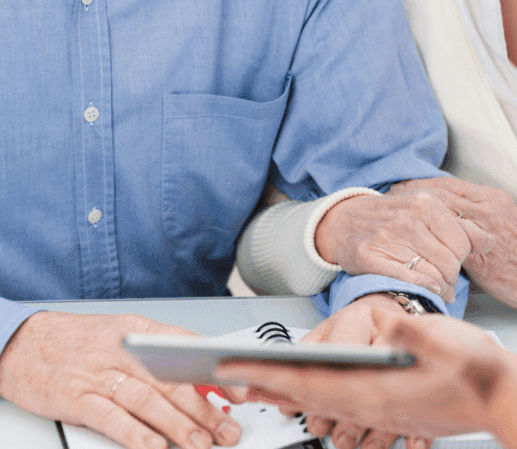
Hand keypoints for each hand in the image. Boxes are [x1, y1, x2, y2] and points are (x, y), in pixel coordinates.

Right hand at [0, 311, 241, 448]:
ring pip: (148, 400)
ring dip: (178, 425)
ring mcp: (98, 374)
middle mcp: (123, 351)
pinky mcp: (74, 397)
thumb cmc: (78, 342)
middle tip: (227, 430)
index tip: (241, 391)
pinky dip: (134, 434)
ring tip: (201, 444)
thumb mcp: (123, 335)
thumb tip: (199, 379)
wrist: (21, 341)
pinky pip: (110, 418)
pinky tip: (155, 447)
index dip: (217, 371)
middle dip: (206, 409)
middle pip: (173, 381)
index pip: (189, 349)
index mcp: (140, 331)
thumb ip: (159, 353)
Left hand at [216, 312, 516, 448]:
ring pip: (324, 405)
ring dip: (290, 395)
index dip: (272, 376)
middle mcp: (375, 406)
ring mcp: (385, 411)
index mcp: (379, 392)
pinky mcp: (395, 409)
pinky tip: (315, 396)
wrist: (507, 399)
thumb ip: (418, 335)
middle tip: (229, 381)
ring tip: (263, 386)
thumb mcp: (453, 343)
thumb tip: (391, 326)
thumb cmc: (482, 372)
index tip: (238, 372)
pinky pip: (344, 407)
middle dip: (268, 388)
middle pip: (309, 398)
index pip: (312, 384)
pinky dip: (319, 399)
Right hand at [315, 190, 493, 302]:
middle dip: (452, 276)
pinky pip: (409, 281)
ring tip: (439, 287)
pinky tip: (427, 288)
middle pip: (450, 261)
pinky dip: (423, 289)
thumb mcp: (428, 210)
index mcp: (426, 203)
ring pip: (433, 274)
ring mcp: (389, 237)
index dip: (463, 257)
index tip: (457, 261)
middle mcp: (409, 218)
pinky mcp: (371, 257)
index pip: (462, 241)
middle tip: (448, 279)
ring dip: (441, 287)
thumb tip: (491, 239)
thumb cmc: (393, 217)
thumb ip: (461, 224)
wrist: (345, 221)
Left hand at [390, 179, 516, 310]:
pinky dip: (428, 237)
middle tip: (394, 195)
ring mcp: (484, 229)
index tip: (405, 186)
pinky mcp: (480, 252)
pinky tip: (413, 241)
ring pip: (443, 212)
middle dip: (415, 193)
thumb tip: (443, 216)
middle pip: (443, 193)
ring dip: (417, 213)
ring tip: (398, 214)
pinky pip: (448, 240)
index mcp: (493, 199)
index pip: (451, 184)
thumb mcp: (498, 226)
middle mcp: (488, 208)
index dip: (425, 184)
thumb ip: (474, 217)